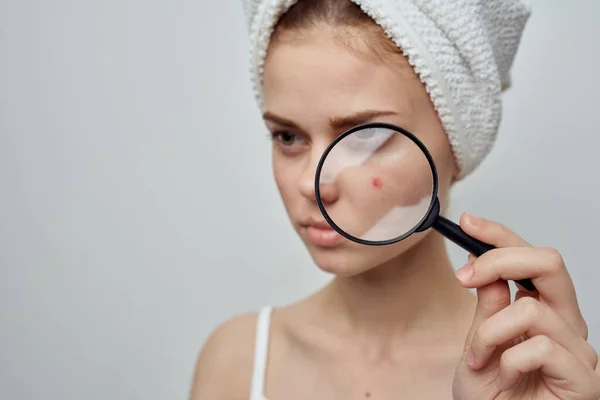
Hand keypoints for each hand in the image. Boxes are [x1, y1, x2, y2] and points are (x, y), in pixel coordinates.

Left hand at [452, 213, 599, 399]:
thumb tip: (482, 263)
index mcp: (544, 311)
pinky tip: (506, 377)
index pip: (531, 259)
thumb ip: (488, 306)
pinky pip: (540, 347)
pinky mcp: (582, 378)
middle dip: (501, 259)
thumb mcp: (478, 342)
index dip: (501, 235)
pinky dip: (509, 360)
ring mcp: (577, 350)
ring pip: (529, 308)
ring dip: (489, 333)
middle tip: (465, 277)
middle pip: (550, 262)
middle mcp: (566, 324)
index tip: (468, 222)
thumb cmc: (491, 397)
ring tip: (479, 358)